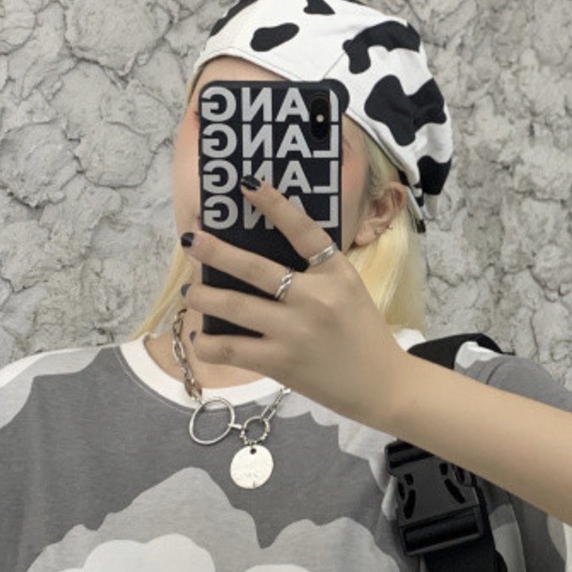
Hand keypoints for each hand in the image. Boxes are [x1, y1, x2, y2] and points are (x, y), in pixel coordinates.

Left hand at [181, 180, 409, 429]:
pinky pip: (232, 350)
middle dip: (215, 252)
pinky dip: (210, 344)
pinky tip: (201, 338)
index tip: (247, 185)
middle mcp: (314, 299)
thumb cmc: (362, 335)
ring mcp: (294, 332)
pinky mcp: (281, 363)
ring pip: (235, 306)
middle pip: (254, 267)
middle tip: (191, 241)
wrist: (381, 386)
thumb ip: (317, 270)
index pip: (303, 231)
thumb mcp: (349, 290)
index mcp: (336, 274)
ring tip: (192, 293)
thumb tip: (262, 257)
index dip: (274, 205)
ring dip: (205, 296)